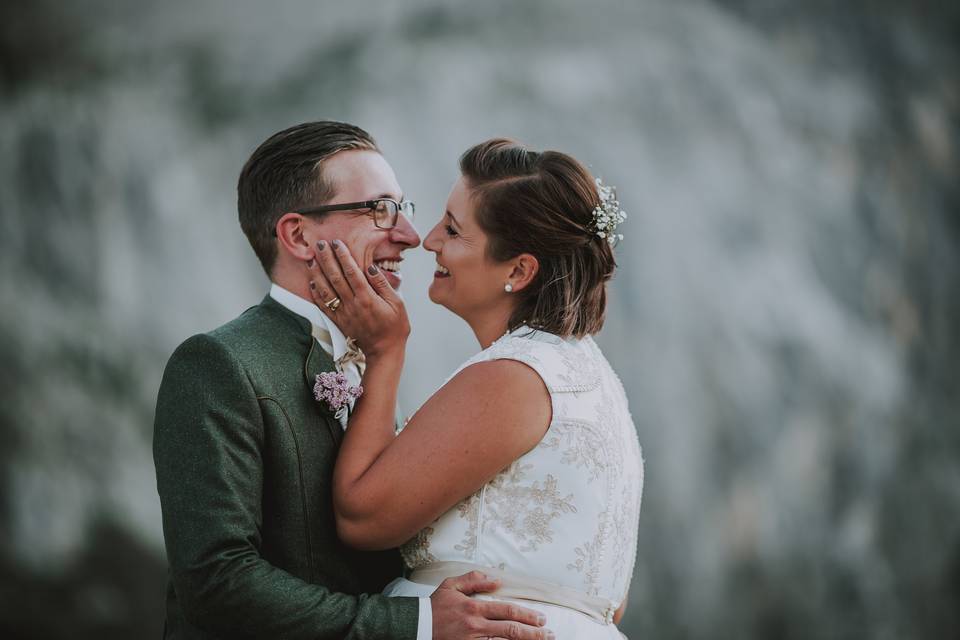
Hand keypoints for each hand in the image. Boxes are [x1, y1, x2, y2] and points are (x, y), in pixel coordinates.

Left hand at [306, 239, 408, 356]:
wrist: (384, 351)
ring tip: (311, 259)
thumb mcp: (397, 304)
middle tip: (319, 244)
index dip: (343, 256)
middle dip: (327, 259)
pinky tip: (312, 282)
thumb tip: (370, 267)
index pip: (352, 272)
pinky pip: (324, 306)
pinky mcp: (339, 321)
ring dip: (317, 274)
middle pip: (336, 278)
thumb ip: (382, 284)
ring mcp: (344, 313)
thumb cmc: (394, 328)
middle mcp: (352, 304)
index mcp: (367, 298)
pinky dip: (316, 294)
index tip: (337, 243)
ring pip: (326, 290)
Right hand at [430, 571, 552, 639]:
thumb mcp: (451, 586)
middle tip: (549, 634)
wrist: (415, 626)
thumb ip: (474, 579)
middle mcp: (475, 626)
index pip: (507, 611)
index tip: (542, 619)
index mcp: (474, 607)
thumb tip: (497, 580)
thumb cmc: (434, 606)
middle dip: (533, 633)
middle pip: (511, 631)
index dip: (527, 616)